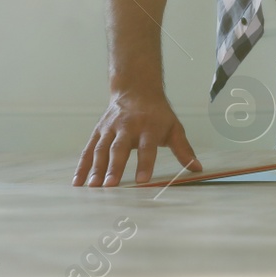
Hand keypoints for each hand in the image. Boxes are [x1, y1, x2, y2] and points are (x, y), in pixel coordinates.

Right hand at [73, 91, 200, 186]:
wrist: (136, 89)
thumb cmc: (157, 113)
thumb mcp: (174, 127)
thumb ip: (184, 149)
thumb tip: (197, 168)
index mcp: (148, 127)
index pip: (147, 147)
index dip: (145, 163)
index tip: (143, 180)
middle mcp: (127, 127)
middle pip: (119, 148)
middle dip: (114, 167)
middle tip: (110, 186)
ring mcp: (110, 129)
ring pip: (101, 149)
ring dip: (96, 168)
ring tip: (93, 187)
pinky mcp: (98, 131)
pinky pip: (88, 149)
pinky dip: (82, 166)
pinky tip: (78, 182)